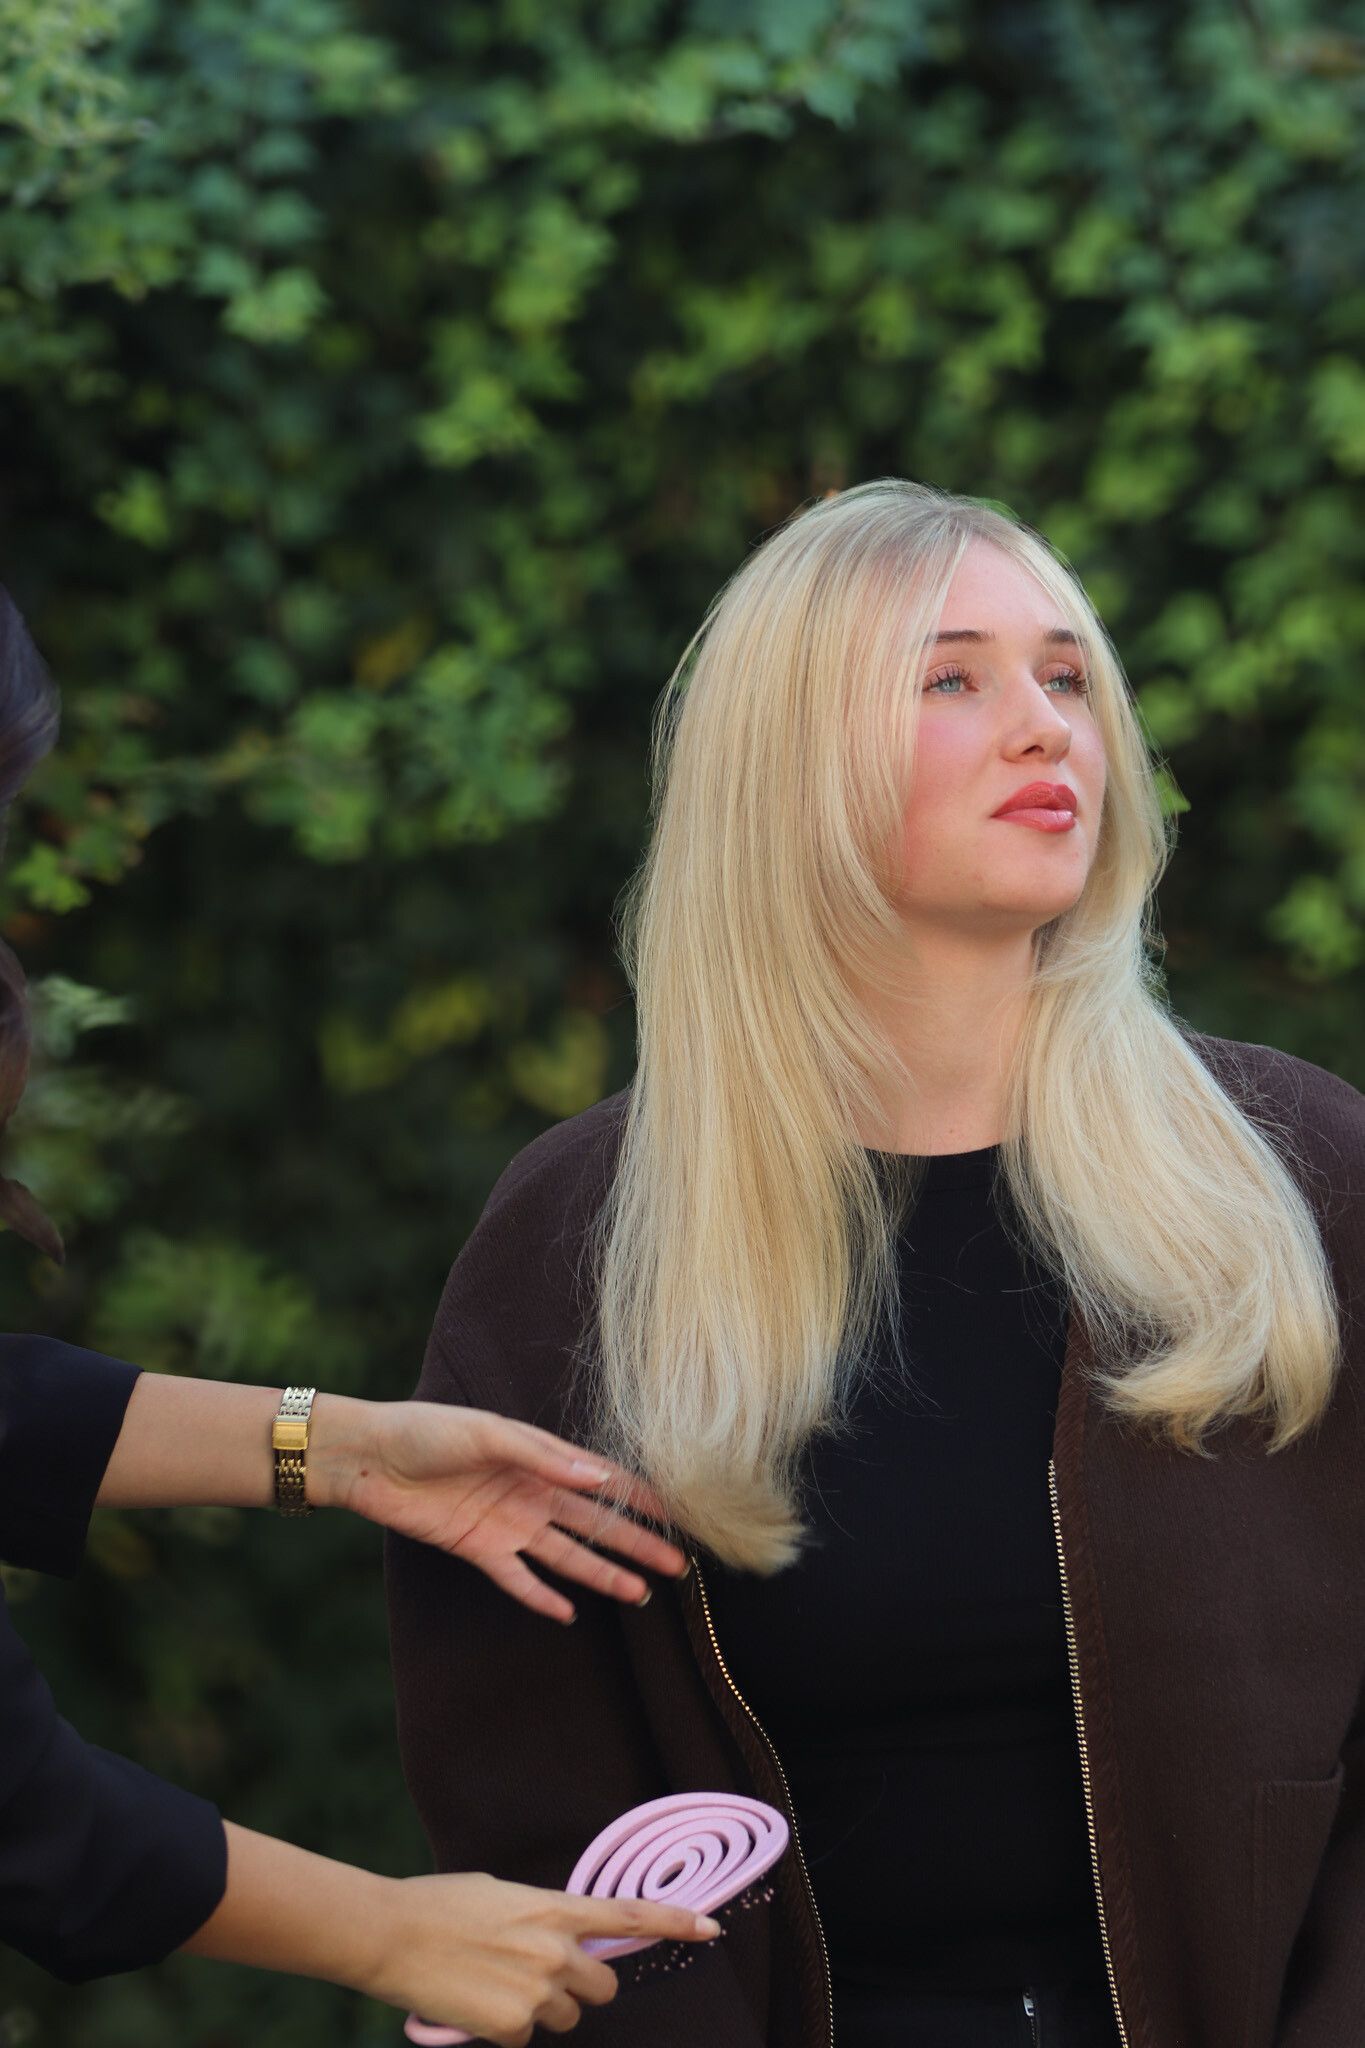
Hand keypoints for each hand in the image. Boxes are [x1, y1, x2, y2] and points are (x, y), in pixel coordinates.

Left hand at [314, 1397, 687, 1621]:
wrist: (370, 1456)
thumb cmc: (428, 1430)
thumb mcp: (488, 1433)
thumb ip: (543, 1456)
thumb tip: (598, 1477)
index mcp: (539, 1458)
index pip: (602, 1480)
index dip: (641, 1497)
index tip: (680, 1515)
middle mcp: (531, 1492)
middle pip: (594, 1524)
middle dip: (636, 1543)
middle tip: (678, 1565)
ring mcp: (508, 1524)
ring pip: (567, 1555)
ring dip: (603, 1574)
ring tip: (642, 1594)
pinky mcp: (479, 1549)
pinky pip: (518, 1579)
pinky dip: (543, 1596)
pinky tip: (571, 1613)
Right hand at [367, 1872, 720, 2045]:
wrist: (391, 1934)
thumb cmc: (441, 1905)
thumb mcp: (503, 1895)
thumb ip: (542, 1918)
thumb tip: (558, 1939)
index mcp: (554, 1909)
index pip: (628, 1916)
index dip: (675, 1921)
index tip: (712, 1927)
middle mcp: (555, 1951)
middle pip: (603, 1986)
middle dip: (580, 1987)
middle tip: (541, 1976)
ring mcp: (536, 1992)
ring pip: (565, 2016)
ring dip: (542, 2008)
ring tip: (495, 1984)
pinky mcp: (511, 2028)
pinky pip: (525, 2038)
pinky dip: (505, 2029)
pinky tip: (476, 2004)